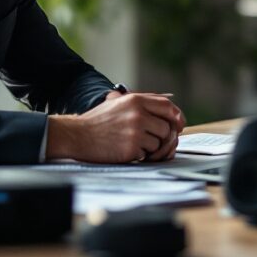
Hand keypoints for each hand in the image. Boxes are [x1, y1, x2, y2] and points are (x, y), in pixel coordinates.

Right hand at [46, 91, 184, 162]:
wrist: (77, 135)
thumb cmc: (98, 121)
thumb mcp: (118, 103)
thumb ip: (141, 104)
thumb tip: (167, 111)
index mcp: (135, 100)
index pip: (167, 106)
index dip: (177, 116)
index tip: (179, 125)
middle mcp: (138, 114)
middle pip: (167, 127)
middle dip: (162, 137)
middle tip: (151, 141)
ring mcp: (135, 131)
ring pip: (158, 143)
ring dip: (150, 148)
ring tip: (133, 144)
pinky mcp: (131, 148)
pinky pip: (147, 155)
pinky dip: (139, 155)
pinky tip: (125, 150)